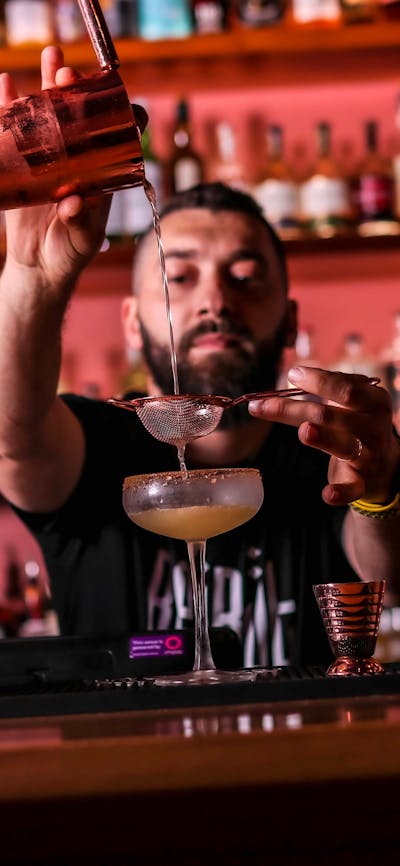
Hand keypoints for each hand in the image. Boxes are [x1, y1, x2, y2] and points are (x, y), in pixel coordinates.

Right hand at [1, 46, 110, 290]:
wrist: (41, 267)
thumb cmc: (72, 252)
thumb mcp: (84, 238)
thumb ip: (82, 221)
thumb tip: (72, 202)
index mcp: (98, 172)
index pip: (107, 133)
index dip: (106, 111)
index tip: (102, 94)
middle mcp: (75, 159)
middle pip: (75, 114)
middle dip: (71, 88)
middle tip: (65, 71)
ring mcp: (47, 160)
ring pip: (46, 115)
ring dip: (46, 84)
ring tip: (50, 54)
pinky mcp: (22, 166)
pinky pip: (14, 132)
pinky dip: (8, 106)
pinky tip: (7, 82)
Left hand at [248, 365, 399, 506]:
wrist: (386, 465)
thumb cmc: (357, 426)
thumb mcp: (350, 404)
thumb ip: (323, 392)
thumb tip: (289, 380)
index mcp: (372, 401)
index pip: (345, 388)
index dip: (319, 381)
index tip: (292, 375)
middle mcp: (373, 426)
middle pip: (331, 415)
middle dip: (294, 409)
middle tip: (262, 405)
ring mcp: (369, 455)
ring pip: (342, 445)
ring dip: (323, 438)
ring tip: (305, 431)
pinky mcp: (362, 482)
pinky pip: (352, 488)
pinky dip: (340, 492)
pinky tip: (327, 494)